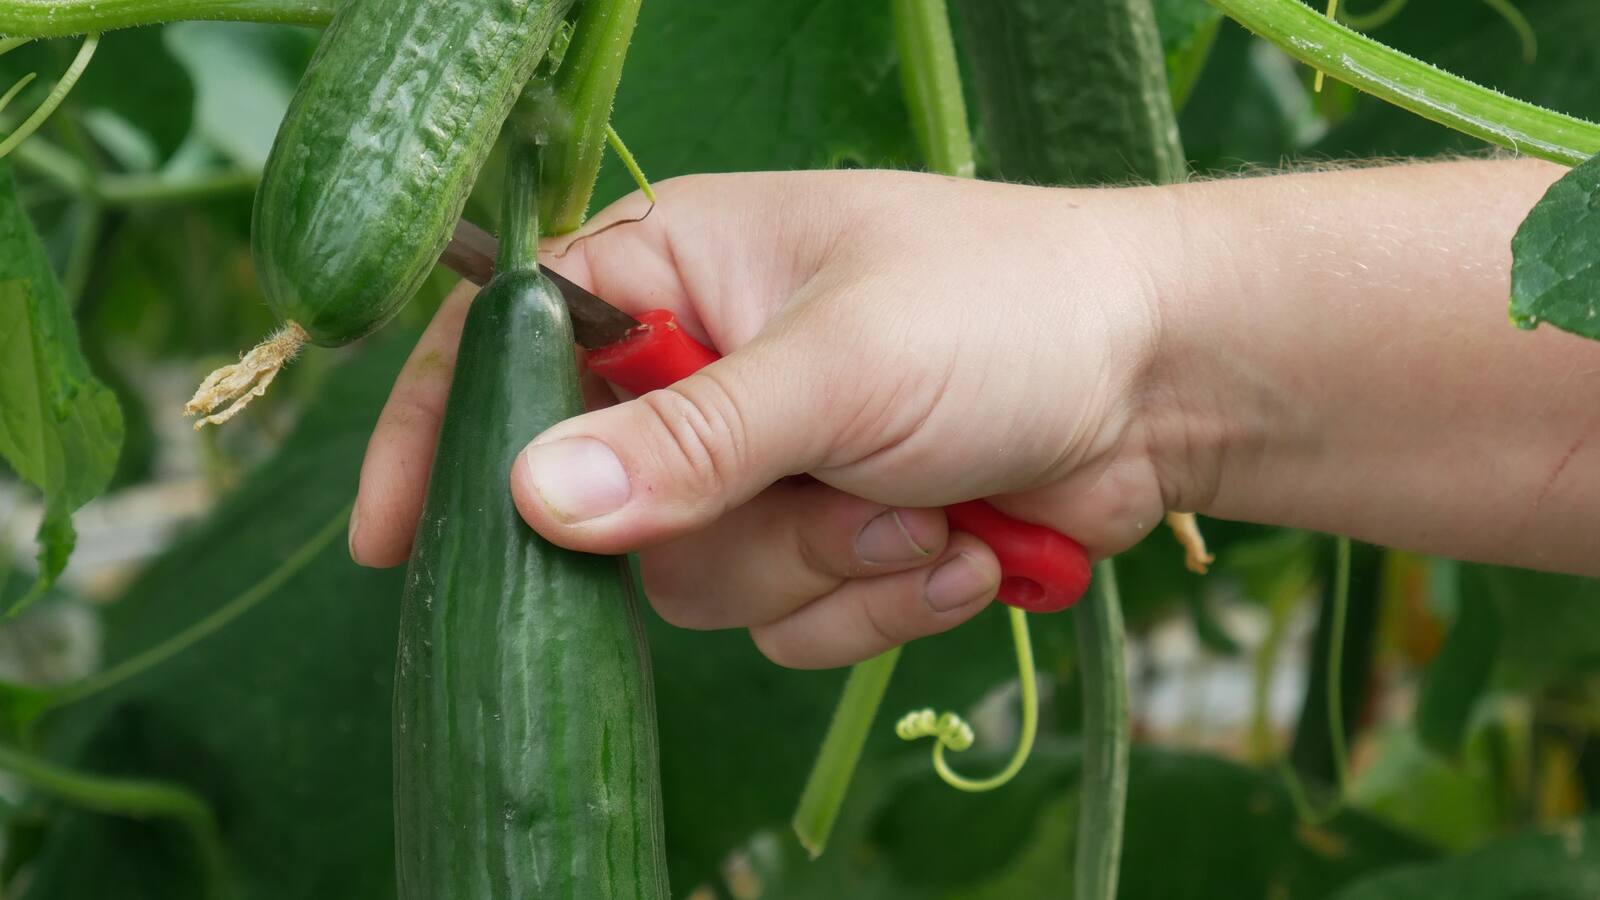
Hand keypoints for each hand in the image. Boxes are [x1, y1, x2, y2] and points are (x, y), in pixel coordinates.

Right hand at [350, 170, 1179, 666]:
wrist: (1163, 376)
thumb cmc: (1005, 309)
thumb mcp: (841, 363)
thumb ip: (689, 439)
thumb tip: (530, 500)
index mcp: (676, 275)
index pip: (508, 351)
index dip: (440, 439)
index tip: (391, 543)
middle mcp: (701, 372)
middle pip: (613, 510)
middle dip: (738, 531)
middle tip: (849, 488)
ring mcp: (763, 466)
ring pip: (704, 586)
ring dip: (826, 570)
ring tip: (927, 509)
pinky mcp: (827, 539)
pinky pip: (793, 624)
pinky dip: (878, 606)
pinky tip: (962, 553)